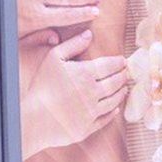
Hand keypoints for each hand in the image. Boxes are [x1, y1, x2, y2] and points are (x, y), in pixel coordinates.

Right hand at [21, 30, 128, 157]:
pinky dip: (113, 113)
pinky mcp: (88, 127)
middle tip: (126, 73)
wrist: (34, 118)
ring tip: (124, 89)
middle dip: (122, 77)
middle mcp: (92, 92)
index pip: (109, 65)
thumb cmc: (41, 85)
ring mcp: (91, 111)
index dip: (118, 62)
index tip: (123, 61)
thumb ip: (72, 44)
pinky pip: (105, 119)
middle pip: (114, 83)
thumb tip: (89, 34)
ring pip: (113, 101)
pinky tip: (115, 109)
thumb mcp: (53, 58)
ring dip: (121, 93)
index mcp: (85, 73)